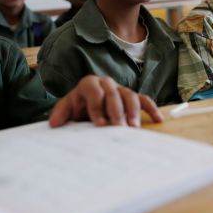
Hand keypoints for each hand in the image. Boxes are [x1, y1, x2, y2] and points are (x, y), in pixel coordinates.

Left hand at [48, 75, 162, 127]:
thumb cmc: (76, 109)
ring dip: (133, 112)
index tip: (99, 124)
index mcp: (89, 84)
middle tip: (119, 128)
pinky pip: (143, 100)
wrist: (84, 108)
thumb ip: (60, 114)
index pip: (94, 90)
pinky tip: (158, 120)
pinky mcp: (132, 98)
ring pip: (130, 96)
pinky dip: (151, 109)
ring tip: (134, 128)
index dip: (96, 106)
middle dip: (116, 111)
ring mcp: (121, 90)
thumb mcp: (66, 109)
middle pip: (114, 93)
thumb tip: (54, 124)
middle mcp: (107, 84)